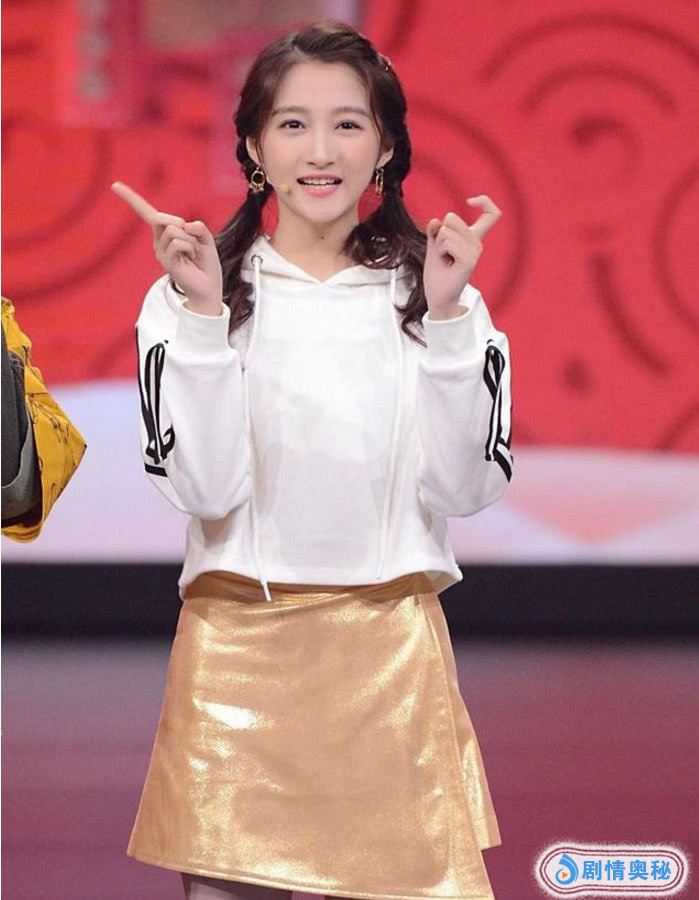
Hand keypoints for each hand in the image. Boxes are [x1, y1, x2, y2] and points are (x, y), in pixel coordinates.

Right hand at [111, 181, 222, 314]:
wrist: (209, 287)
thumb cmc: (206, 263)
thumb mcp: (205, 238)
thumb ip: (198, 227)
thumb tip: (185, 224)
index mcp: (165, 232)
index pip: (146, 213)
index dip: (131, 199)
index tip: (114, 185)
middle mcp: (159, 241)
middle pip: (158, 217)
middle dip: (176, 221)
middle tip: (192, 236)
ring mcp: (160, 252)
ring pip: (173, 230)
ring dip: (191, 239)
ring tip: (193, 253)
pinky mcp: (166, 262)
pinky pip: (178, 242)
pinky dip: (191, 247)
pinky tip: (192, 258)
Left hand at [423, 195, 501, 318]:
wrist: (437, 296)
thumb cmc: (438, 273)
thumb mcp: (434, 247)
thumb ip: (435, 232)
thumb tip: (435, 221)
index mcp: (473, 239)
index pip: (492, 214)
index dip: (485, 201)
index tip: (470, 201)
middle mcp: (477, 244)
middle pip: (452, 217)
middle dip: (439, 232)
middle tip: (442, 252)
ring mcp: (475, 253)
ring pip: (446, 231)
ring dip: (438, 245)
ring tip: (444, 259)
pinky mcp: (469, 262)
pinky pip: (448, 243)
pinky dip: (440, 251)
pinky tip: (445, 263)